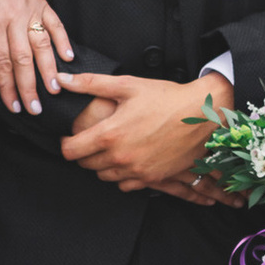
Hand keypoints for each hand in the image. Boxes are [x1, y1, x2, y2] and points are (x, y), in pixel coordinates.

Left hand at [0, 0, 73, 112]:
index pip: (1, 62)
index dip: (7, 86)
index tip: (12, 106)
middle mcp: (13, 15)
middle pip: (24, 59)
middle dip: (30, 87)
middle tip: (35, 110)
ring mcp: (29, 6)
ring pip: (42, 44)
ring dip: (49, 69)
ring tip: (55, 90)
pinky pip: (54, 21)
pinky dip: (62, 39)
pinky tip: (68, 57)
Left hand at [57, 69, 228, 192]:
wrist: (202, 114)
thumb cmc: (166, 97)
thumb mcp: (127, 85)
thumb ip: (90, 83)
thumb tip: (62, 79)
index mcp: (109, 135)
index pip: (70, 151)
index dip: (66, 142)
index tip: (70, 136)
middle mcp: (120, 157)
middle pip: (85, 165)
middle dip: (84, 152)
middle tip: (92, 139)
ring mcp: (137, 171)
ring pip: (104, 176)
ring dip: (102, 165)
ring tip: (111, 148)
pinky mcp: (152, 179)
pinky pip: (126, 185)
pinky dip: (122, 175)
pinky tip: (129, 159)